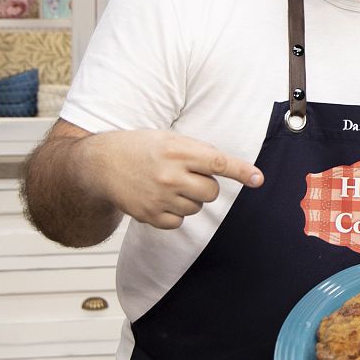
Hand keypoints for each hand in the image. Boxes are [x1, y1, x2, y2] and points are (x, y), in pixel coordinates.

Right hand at [84, 129, 260, 230]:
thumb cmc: (140, 147)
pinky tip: (159, 198)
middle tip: (187, 176)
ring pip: (197, 207)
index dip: (241, 171)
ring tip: (167, 184)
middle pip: (212, 192)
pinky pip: (180, 221)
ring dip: (190, 198)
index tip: (258, 179)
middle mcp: (170, 175)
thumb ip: (197, 152)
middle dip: (206, 185)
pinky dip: (175, 213)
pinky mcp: (150, 216)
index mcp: (177, 150)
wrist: (100, 164)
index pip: (218, 162)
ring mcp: (159, 197)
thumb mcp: (169, 138)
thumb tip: (228, 169)